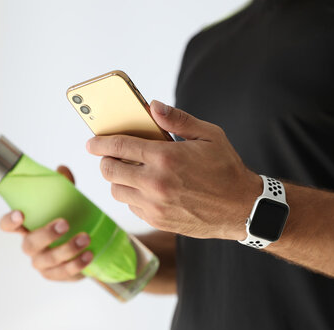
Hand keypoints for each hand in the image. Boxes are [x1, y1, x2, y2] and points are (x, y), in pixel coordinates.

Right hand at [0, 166, 92, 280]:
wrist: (87, 244)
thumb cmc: (69, 218)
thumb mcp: (68, 201)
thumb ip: (64, 186)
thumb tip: (62, 169)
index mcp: (27, 226)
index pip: (7, 225)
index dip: (9, 221)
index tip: (20, 214)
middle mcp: (30, 246)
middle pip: (29, 244)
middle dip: (46, 234)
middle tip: (65, 223)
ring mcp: (42, 263)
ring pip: (49, 260)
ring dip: (68, 249)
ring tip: (87, 238)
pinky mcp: (56, 274)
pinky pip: (64, 273)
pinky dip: (77, 264)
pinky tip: (89, 254)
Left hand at [87, 100, 262, 239]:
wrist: (242, 208)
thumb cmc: (226, 169)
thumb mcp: (209, 135)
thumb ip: (178, 120)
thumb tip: (152, 107)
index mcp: (166, 157)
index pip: (119, 146)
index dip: (100, 142)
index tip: (92, 142)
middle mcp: (155, 183)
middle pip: (110, 170)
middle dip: (105, 160)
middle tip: (111, 156)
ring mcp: (155, 205)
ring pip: (117, 191)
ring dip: (118, 179)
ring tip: (130, 172)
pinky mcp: (158, 220)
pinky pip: (131, 206)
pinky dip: (131, 196)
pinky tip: (145, 189)